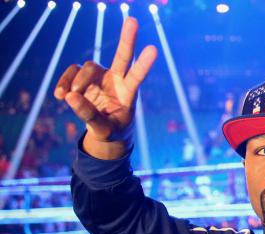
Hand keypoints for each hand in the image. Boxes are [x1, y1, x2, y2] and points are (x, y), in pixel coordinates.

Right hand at [54, 17, 156, 158]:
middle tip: (133, 20)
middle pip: (123, 56)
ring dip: (77, 83)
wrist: (105, 130)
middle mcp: (117, 80)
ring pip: (87, 67)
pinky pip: (72, 72)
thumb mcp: (103, 130)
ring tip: (67, 97)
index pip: (137, 77)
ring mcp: (101, 76)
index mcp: (129, 94)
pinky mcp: (85, 77)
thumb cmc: (111, 131)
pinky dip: (64, 82)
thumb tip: (70, 96)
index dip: (144, 64)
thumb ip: (89, 116)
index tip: (154, 49)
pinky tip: (60, 96)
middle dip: (128, 39)